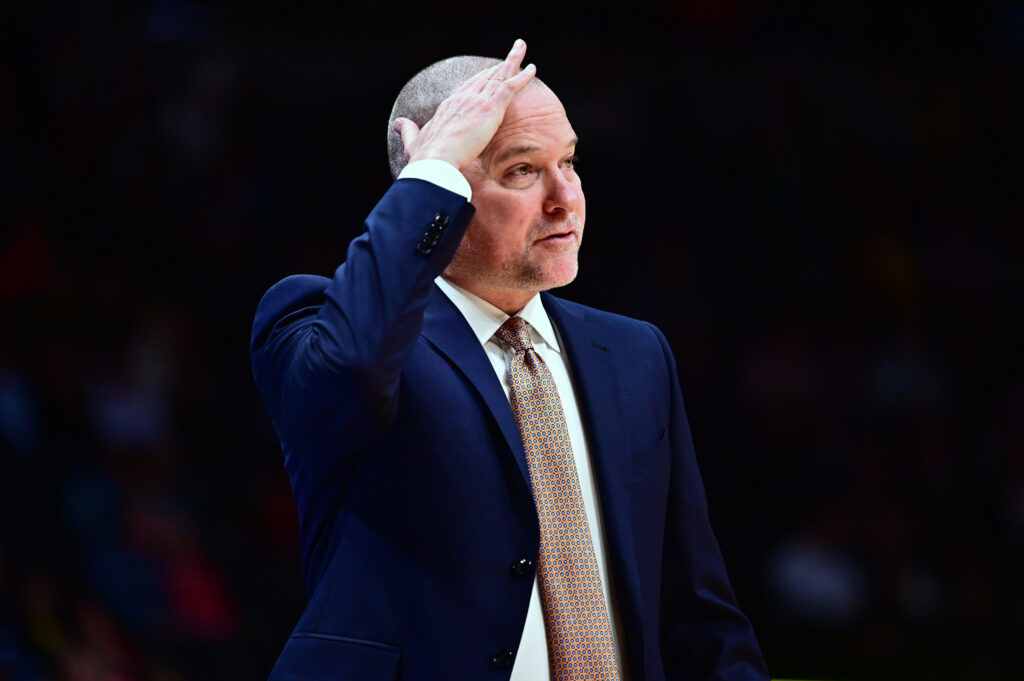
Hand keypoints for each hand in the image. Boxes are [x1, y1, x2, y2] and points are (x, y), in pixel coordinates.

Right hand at [393, 39, 536, 170]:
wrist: (434, 161)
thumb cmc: (424, 156)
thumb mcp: (413, 142)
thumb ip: (408, 131)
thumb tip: (398, 124)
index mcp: (448, 106)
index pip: (467, 88)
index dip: (478, 80)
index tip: (487, 74)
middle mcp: (463, 98)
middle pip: (484, 77)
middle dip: (497, 65)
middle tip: (509, 55)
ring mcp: (477, 101)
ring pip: (498, 76)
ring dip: (512, 62)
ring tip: (521, 49)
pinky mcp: (490, 108)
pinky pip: (510, 86)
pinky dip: (522, 76)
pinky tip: (532, 69)